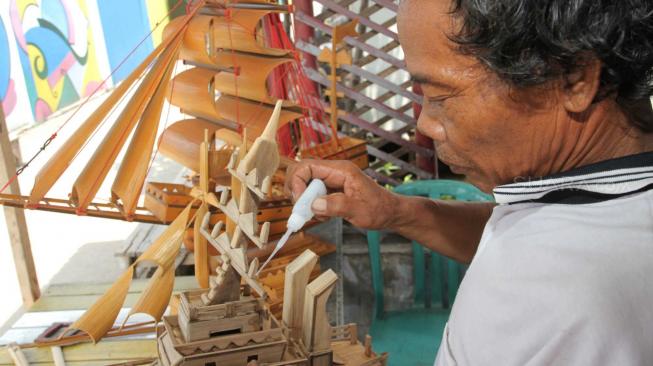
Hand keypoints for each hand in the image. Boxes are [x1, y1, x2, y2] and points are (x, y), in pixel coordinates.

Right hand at [284, 159, 399, 228]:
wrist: (390, 213)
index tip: (301, 203)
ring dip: (305, 202)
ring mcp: (332, 181)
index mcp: (341, 170)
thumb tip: (314, 204)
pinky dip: (313, 207)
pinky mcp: (331, 191)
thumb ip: (337, 206)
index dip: (297, 183)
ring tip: (319, 215)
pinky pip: (313, 195)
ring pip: (305, 185)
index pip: (307, 166)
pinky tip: (325, 216)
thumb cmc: (380, 209)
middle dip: (297, 192)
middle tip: (303, 210)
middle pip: (302, 173)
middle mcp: (334, 172)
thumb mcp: (360, 211)